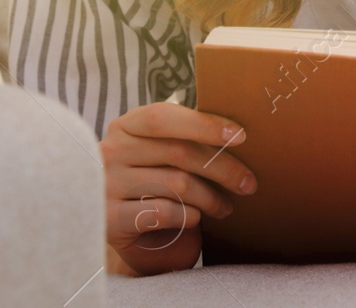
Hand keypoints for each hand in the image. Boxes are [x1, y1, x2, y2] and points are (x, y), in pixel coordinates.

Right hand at [100, 102, 255, 275]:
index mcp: (125, 127)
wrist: (132, 237)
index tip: (241, 136)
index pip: (161, 117)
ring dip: (211, 198)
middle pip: (178, 152)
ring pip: (177, 184)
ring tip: (226, 207)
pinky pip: (164, 212)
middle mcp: (110, 152)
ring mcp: (106, 185)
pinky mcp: (110, 219)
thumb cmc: (158, 186)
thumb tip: (237, 133)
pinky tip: (196, 218)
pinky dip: (189, 216)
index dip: (203, 124)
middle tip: (248, 184)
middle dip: (223, 169)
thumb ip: (188, 139)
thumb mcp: (167, 156)